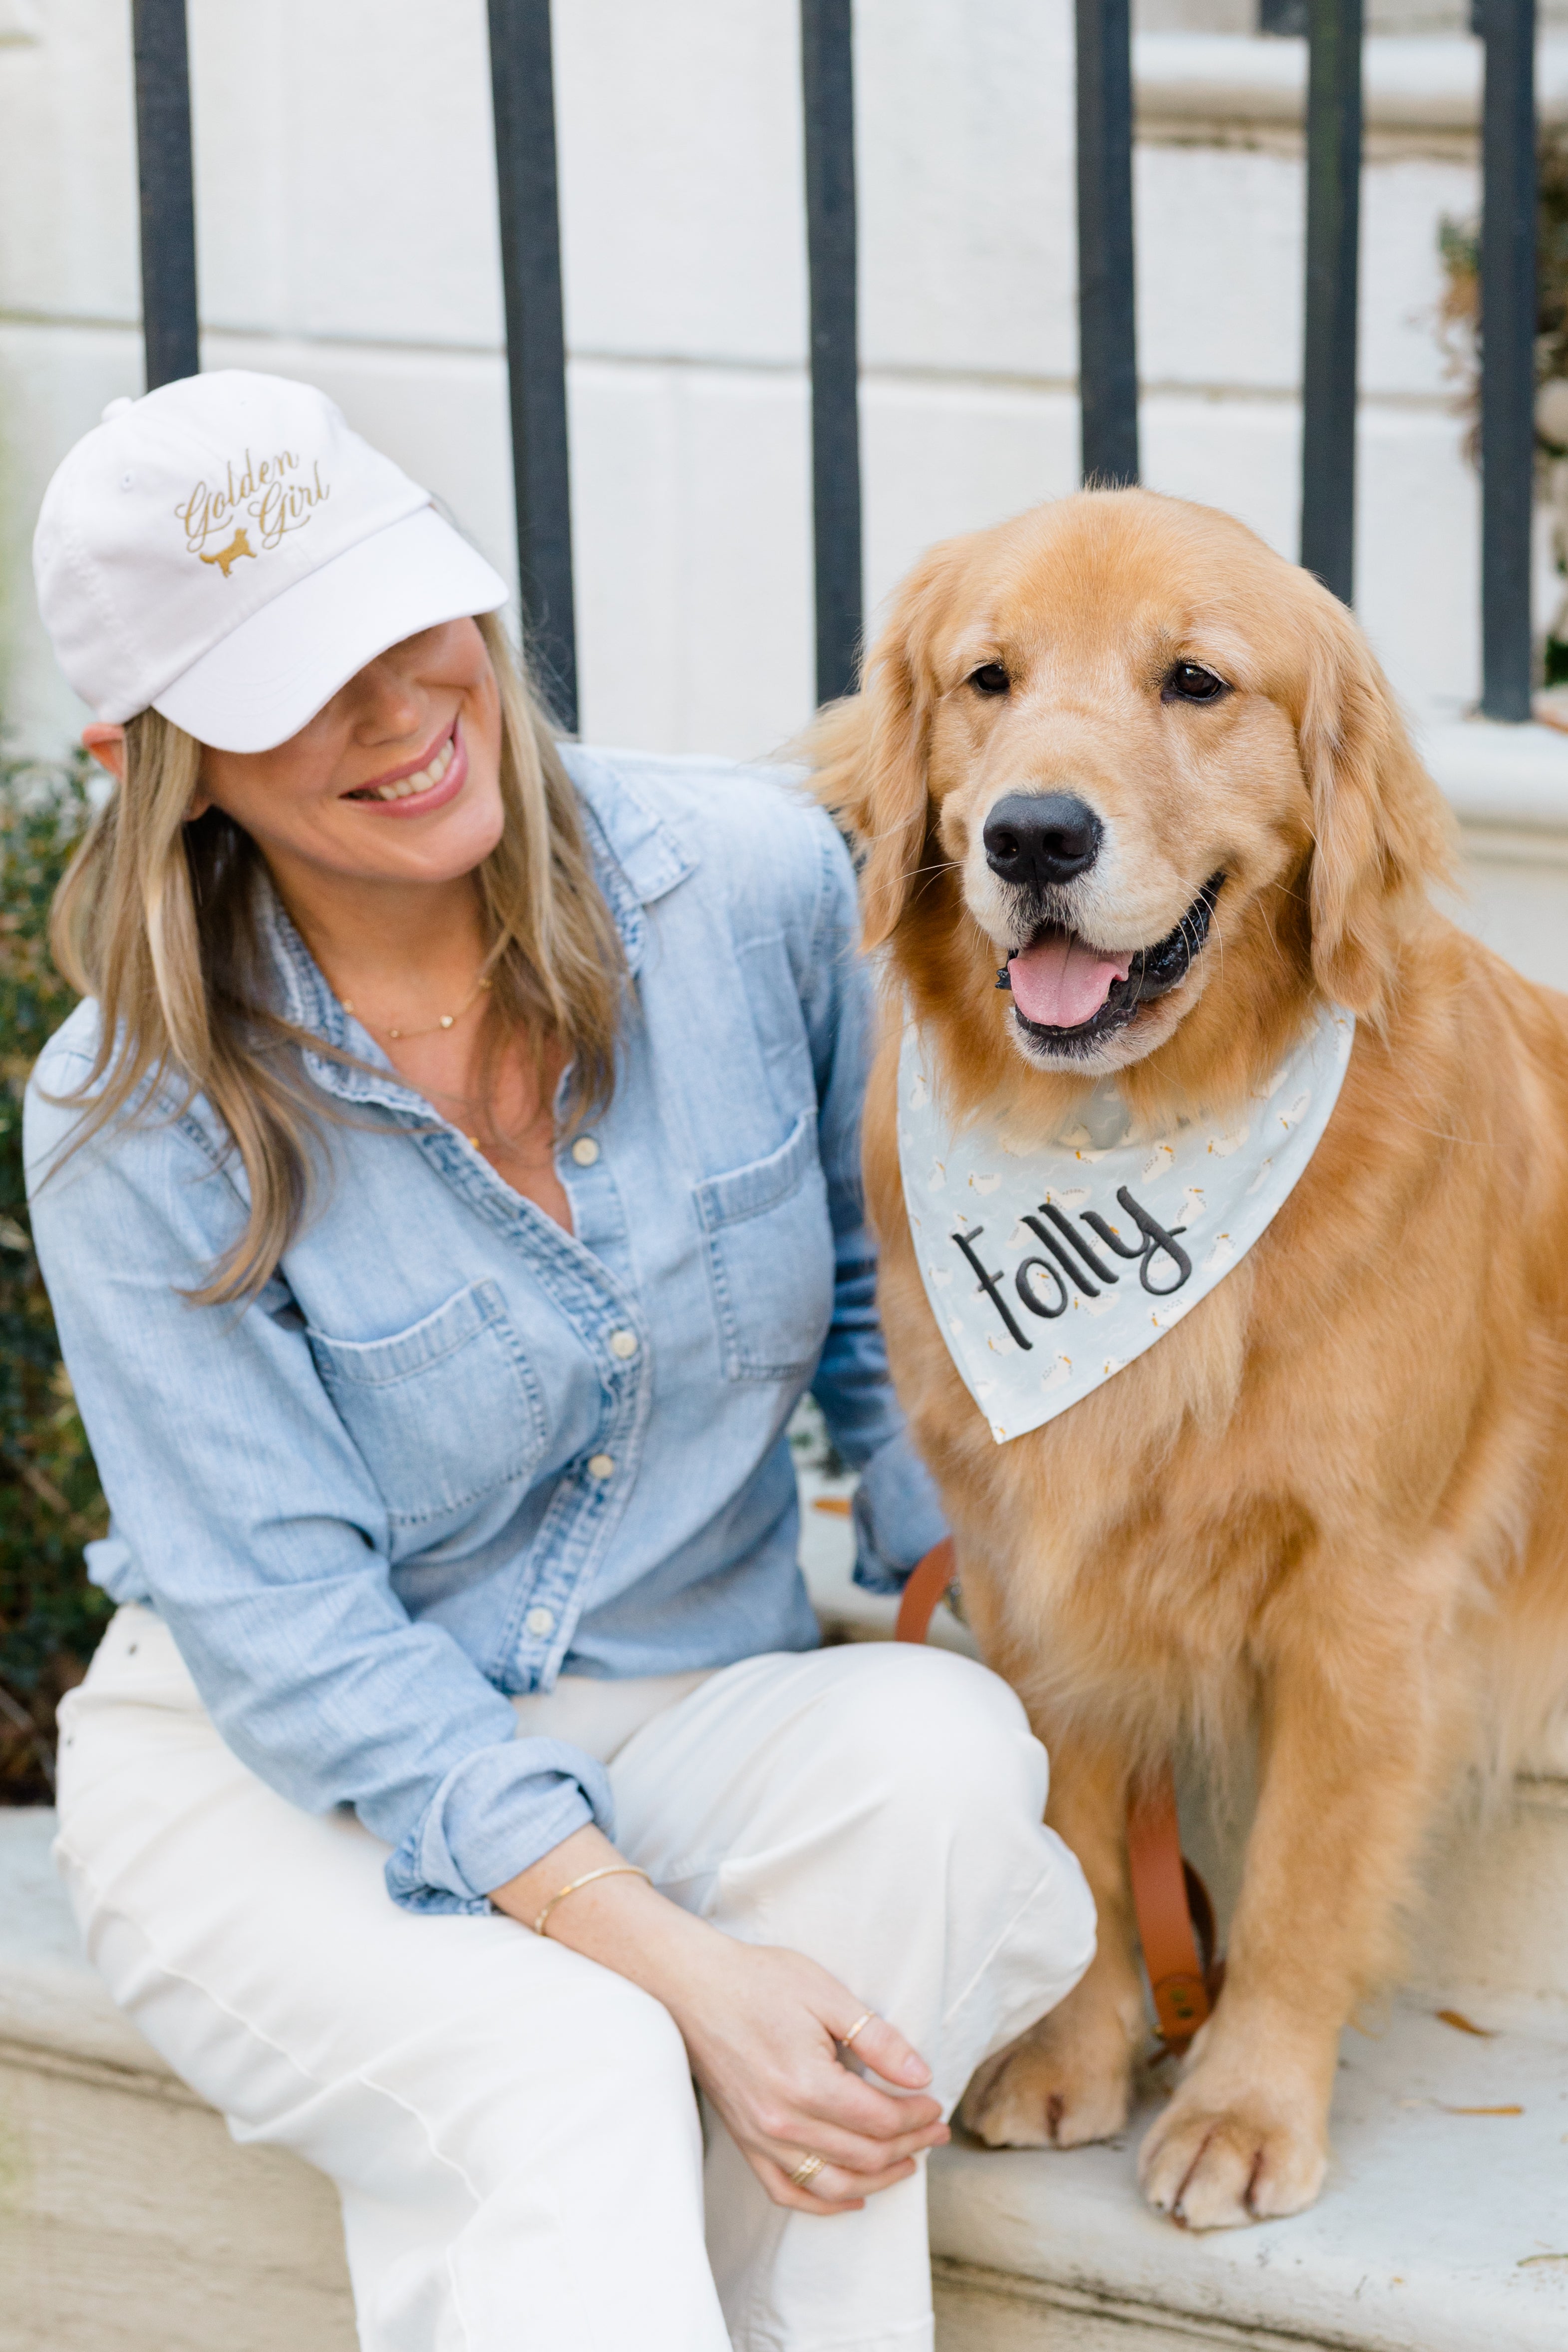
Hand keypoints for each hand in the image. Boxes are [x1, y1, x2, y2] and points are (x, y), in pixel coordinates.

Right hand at [653, 1932, 947, 2214]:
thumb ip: (876, 2039)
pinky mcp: (744, 2140)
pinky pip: (786, 2191)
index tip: (935, 2103)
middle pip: (863, 2155)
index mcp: (807, 2083)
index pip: (879, 2119)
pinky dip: (823, 2203)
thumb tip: (921, 2075)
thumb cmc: (760, 1980)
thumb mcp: (826, 1993)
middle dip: (909, 2146)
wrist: (694, 1985)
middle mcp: (782, 2121)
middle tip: (935, 2131)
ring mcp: (759, 2137)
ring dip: (877, 2180)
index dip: (916, 2116)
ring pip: (831, 2183)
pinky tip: (852, 2196)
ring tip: (907, 2163)